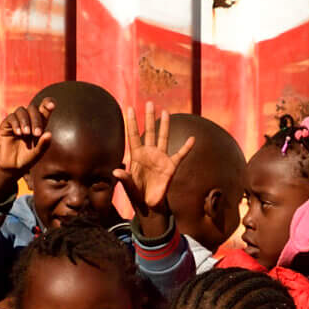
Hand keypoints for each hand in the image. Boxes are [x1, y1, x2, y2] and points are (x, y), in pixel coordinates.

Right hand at [0, 100, 52, 201]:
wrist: (12, 167)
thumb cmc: (27, 159)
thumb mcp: (37, 154)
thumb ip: (43, 145)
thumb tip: (49, 134)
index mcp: (39, 124)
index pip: (44, 109)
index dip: (48, 103)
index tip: (51, 105)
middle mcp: (28, 120)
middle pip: (33, 108)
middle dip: (36, 119)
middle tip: (37, 133)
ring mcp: (16, 121)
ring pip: (22, 110)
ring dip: (25, 121)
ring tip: (26, 134)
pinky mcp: (6, 125)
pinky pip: (11, 117)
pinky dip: (16, 124)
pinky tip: (19, 134)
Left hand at [119, 107, 179, 236]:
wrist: (149, 205)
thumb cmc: (136, 195)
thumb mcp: (129, 187)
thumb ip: (124, 178)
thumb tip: (116, 170)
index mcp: (136, 156)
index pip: (133, 136)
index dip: (131, 122)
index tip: (129, 108)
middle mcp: (149, 154)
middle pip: (149, 132)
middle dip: (149, 117)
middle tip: (150, 103)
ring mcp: (161, 158)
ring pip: (163, 138)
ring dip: (165, 125)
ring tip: (166, 111)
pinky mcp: (171, 166)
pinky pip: (180, 155)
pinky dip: (186, 147)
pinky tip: (192, 139)